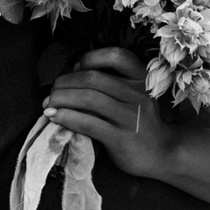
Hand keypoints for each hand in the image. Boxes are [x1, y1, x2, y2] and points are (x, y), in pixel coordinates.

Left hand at [44, 46, 186, 180]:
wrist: (161, 153)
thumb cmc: (139, 120)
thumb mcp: (134, 95)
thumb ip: (112, 82)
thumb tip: (74, 71)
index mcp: (142, 78)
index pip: (115, 56)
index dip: (90, 58)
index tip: (77, 69)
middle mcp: (138, 94)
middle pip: (93, 78)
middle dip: (65, 82)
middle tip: (52, 92)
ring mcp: (130, 117)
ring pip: (88, 99)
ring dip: (61, 99)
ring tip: (48, 104)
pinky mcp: (121, 138)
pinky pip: (88, 123)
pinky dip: (66, 117)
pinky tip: (55, 117)